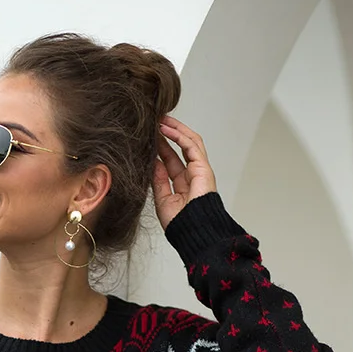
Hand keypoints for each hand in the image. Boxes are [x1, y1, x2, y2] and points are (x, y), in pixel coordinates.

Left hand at [152, 116, 217, 231]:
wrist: (192, 231)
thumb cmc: (180, 224)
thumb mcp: (162, 199)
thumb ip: (158, 180)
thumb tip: (153, 162)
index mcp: (183, 185)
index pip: (171, 161)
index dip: (161, 148)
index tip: (149, 138)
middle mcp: (193, 176)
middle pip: (181, 148)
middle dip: (169, 134)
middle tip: (155, 122)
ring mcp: (200, 170)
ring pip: (189, 142)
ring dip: (175, 129)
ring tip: (160, 119)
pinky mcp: (203, 167)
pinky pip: (191, 145)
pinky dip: (179, 135)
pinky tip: (167, 128)